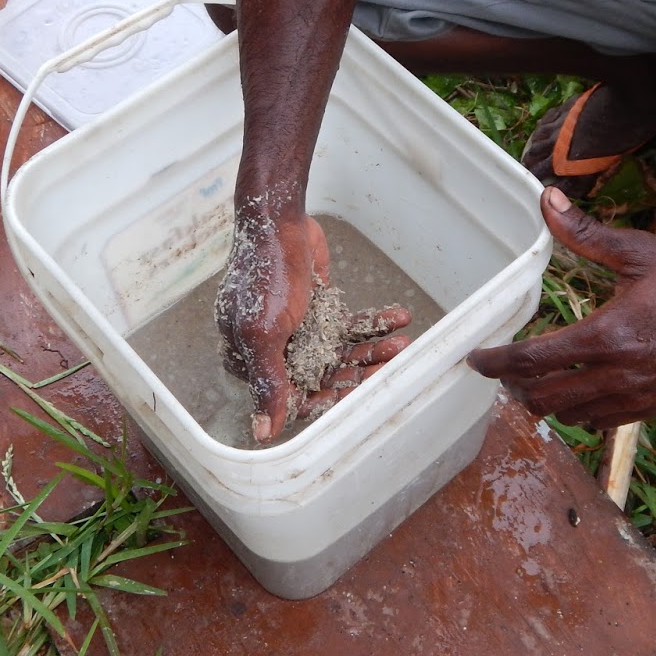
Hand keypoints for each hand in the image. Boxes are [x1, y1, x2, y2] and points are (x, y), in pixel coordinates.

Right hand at [215, 208, 411, 442]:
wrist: (278, 221)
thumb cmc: (266, 274)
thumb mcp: (265, 332)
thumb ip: (268, 382)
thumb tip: (262, 434)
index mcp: (252, 361)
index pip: (294, 396)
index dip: (328, 400)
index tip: (360, 398)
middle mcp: (275, 350)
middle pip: (323, 374)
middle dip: (361, 372)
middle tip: (394, 367)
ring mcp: (297, 330)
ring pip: (340, 352)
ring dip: (373, 350)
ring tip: (403, 344)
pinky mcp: (317, 309)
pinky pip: (349, 326)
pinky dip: (373, 324)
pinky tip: (398, 318)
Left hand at [467, 188, 655, 429]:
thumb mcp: (644, 252)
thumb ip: (587, 234)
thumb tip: (546, 200)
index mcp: (608, 337)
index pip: (533, 360)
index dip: (496, 361)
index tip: (476, 358)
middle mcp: (617, 377)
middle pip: (545, 396)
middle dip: (516, 385)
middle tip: (503, 369)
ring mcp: (637, 399)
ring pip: (572, 415)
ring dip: (546, 401)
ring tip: (533, 381)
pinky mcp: (655, 409)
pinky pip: (603, 422)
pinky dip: (580, 412)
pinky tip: (578, 393)